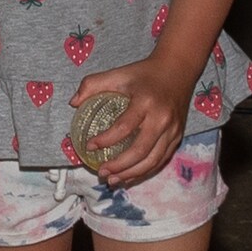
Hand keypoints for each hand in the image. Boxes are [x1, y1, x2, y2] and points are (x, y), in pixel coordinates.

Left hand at [72, 55, 192, 188]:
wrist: (178, 69)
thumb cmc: (144, 73)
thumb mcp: (117, 73)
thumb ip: (92, 84)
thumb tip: (73, 103)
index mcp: (146, 102)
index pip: (124, 127)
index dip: (106, 140)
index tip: (89, 146)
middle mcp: (162, 118)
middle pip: (140, 150)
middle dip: (119, 166)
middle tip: (101, 172)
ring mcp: (173, 130)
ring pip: (153, 160)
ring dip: (132, 174)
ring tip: (112, 180)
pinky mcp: (178, 136)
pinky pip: (162, 160)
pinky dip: (145, 171)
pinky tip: (130, 177)